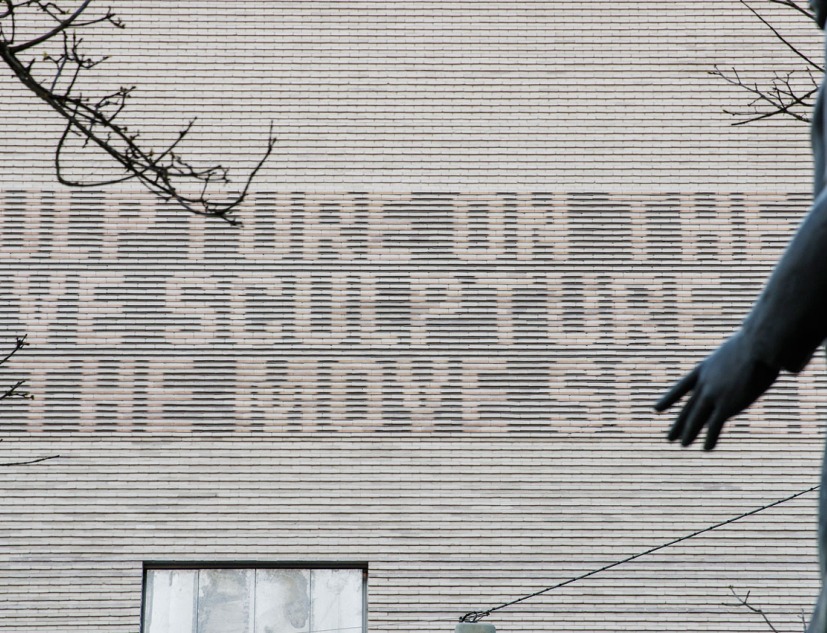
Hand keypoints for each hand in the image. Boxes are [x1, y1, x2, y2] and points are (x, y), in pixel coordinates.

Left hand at [655, 332, 778, 449]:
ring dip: (689, 433)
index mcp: (704, 368)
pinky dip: (710, 439)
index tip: (656, 409)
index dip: (669, 399)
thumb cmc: (756, 342)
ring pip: (696, 419)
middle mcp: (704, 383)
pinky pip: (714, 426)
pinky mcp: (725, 405)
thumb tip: (754, 358)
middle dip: (679, 424)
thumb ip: (738, 358)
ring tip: (683, 445)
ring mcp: (712, 395)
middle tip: (669, 436)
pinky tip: (706, 448)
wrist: (757, 345)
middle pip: (688, 407)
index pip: (681, 387)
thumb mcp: (738, 348)